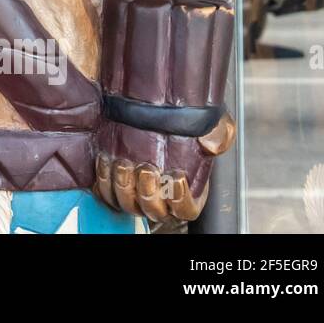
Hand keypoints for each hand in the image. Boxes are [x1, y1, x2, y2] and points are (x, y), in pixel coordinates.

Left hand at [94, 114, 235, 224]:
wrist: (153, 112)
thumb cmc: (186, 124)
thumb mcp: (213, 125)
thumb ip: (219, 135)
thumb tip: (210, 145)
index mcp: (187, 193)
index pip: (186, 211)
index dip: (181, 200)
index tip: (176, 176)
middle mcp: (160, 198)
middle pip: (153, 211)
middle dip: (148, 193)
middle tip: (147, 169)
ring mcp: (135, 193)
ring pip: (127, 204)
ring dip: (124, 187)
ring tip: (125, 164)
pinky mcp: (113, 183)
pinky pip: (105, 192)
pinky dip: (104, 179)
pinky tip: (107, 160)